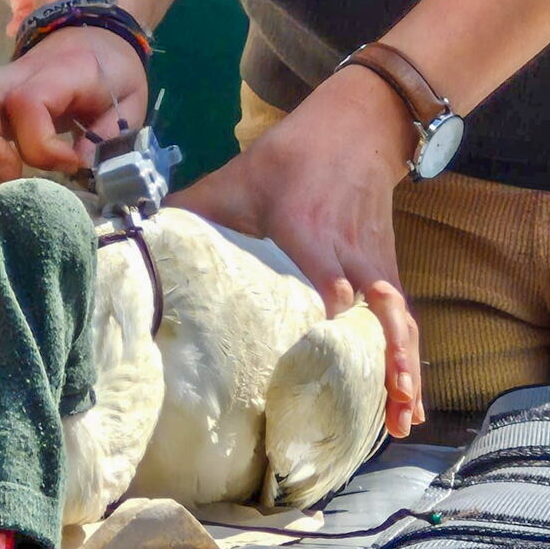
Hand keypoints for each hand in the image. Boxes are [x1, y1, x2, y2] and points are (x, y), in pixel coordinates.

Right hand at [0, 27, 148, 181]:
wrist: (91, 38)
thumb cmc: (109, 76)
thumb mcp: (130, 102)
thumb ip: (110, 136)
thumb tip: (82, 168)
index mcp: (60, 72)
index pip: (28, 103)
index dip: (43, 147)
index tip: (69, 165)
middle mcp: (14, 74)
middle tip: (16, 177)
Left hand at [169, 66, 424, 437]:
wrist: (359, 126)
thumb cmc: (294, 156)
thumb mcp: (241, 177)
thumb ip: (196, 210)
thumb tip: (140, 237)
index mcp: (311, 233)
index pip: (331, 281)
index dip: (333, 316)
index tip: (322, 356)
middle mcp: (351, 255)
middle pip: (377, 313)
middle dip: (382, 361)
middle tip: (381, 411)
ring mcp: (375, 266)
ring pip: (399, 324)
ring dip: (404, 373)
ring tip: (403, 422)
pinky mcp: (388, 271)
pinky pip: (403, 322)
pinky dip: (409, 360)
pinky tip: (407, 400)